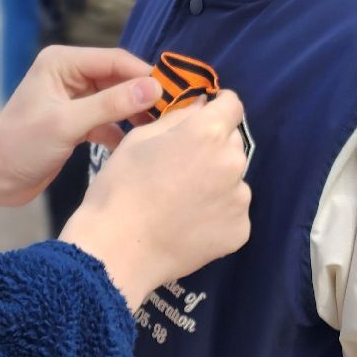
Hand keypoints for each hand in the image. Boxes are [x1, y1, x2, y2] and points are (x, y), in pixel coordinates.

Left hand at [0, 46, 157, 215]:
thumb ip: (112, 104)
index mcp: (63, 62)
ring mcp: (73, 98)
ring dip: (135, 114)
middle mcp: (70, 74)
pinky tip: (134, 147)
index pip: (116, 61)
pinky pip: (107, 120)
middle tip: (174, 114)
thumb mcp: (68, 123)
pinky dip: (120, 132)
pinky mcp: (75, 122)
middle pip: (119, 79)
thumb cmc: (22, 145)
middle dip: (144, 96)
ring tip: (159, 130)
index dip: (145, 75)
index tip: (176, 92)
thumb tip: (155, 87)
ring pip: (116, 100)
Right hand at [60, 92, 252, 306]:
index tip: (205, 116)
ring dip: (217, 182)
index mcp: (208, 133)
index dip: (218, 107)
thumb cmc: (121, 188)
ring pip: (234, 179)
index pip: (233, 105)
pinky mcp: (240, 231)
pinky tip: (189, 224)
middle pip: (232, 143)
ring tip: (183, 201)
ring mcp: (240, 200)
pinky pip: (232, 212)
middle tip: (183, 166)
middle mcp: (233, 162)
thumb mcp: (139, 139)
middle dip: (214, 147)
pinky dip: (217, 214)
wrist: (117, 251)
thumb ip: (178, 117)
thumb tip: (201, 107)